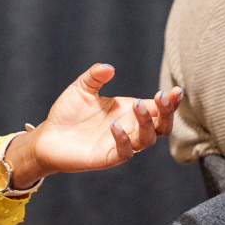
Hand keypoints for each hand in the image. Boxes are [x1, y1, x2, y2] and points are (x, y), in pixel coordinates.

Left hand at [5, 63, 182, 188]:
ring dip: (146, 122)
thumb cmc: (68, 113)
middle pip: (162, 126)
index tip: (176, 90)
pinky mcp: (108, 157)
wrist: (48, 136)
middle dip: (167, 112)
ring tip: (137, 105)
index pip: (158, 108)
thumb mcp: (81, 89)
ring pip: (147, 139)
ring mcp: (121, 144)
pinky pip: (125, 152)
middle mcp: (129, 128)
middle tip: (162, 97)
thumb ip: (94, 77)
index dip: (170, 101)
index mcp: (128, 111)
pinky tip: (115, 125)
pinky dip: (123, 139)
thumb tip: (109, 67)